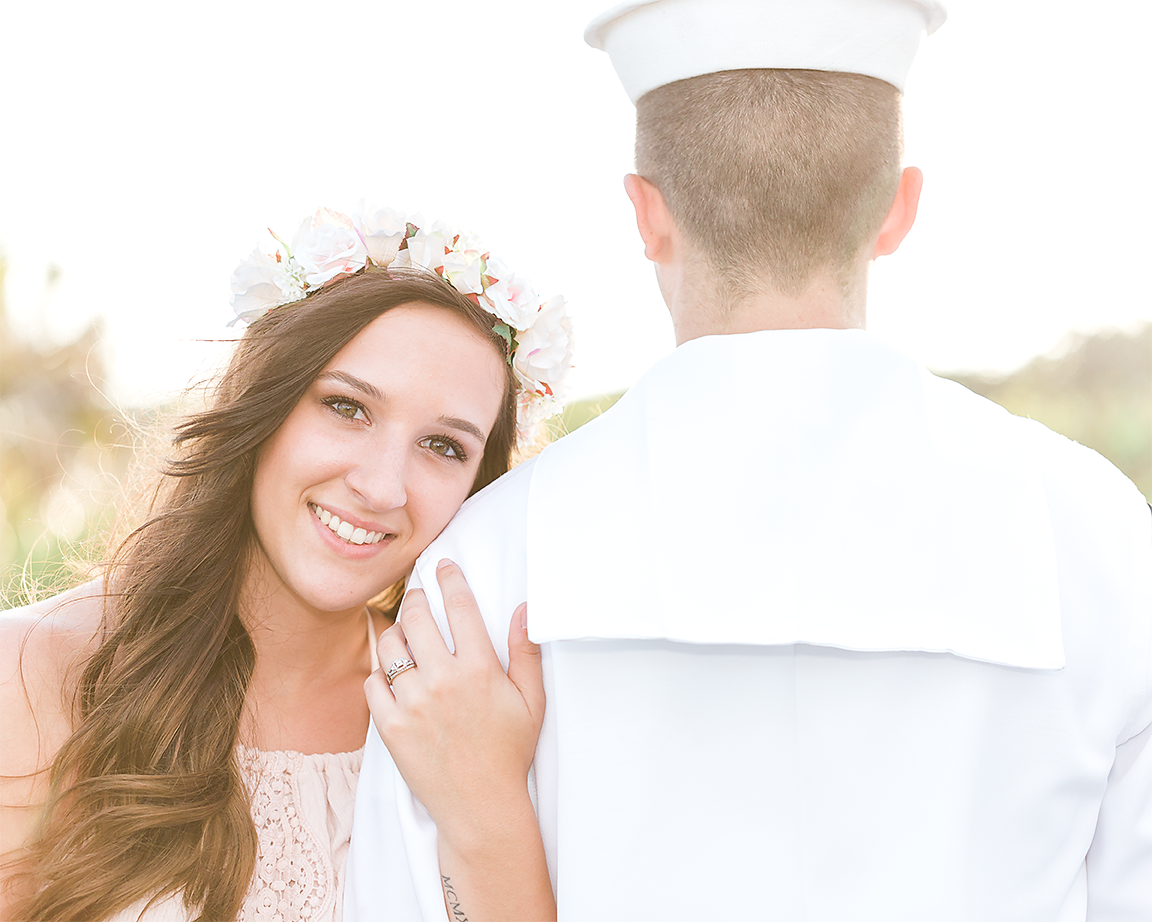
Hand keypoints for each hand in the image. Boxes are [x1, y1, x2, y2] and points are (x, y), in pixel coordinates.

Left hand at [364, 559, 543, 849]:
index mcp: (480, 670)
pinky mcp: (390, 727)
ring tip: (403, 634)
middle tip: (418, 596)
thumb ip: (527, 652)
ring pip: (390, 646)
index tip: (444, 566)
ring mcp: (413, 704)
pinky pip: (373, 683)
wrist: (480, 806)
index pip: (461, 607)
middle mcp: (443, 681)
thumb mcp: (531, 701)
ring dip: (395, 632)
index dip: (450, 579)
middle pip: (417, 618)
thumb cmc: (509, 752)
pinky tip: (392, 675)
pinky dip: (380, 674)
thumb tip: (524, 609)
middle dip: (416, 598)